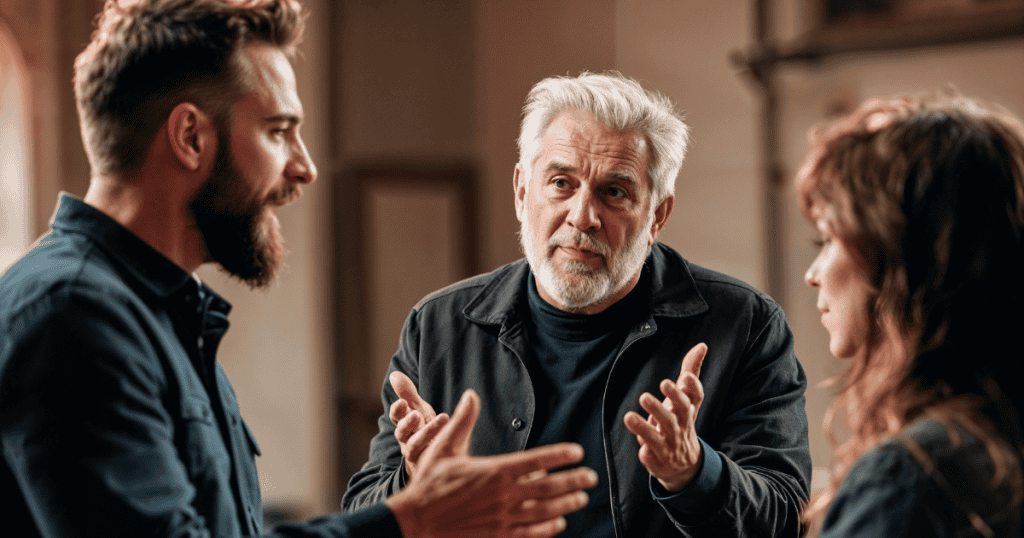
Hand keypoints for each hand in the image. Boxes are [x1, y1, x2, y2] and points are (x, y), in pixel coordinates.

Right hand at [387, 389, 598, 537]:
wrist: (415, 523)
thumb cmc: (429, 484)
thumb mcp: (444, 448)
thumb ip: (462, 422)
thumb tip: (470, 395)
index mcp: (494, 470)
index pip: (537, 460)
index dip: (561, 455)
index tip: (577, 452)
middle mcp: (503, 495)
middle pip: (549, 487)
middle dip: (574, 481)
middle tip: (591, 477)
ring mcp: (503, 519)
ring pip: (545, 511)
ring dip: (567, 504)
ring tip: (581, 499)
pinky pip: (531, 534)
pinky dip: (548, 528)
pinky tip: (557, 523)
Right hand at [388, 371, 447, 477]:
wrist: (433, 461)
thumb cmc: (422, 430)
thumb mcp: (417, 410)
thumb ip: (407, 394)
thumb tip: (394, 374)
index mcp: (404, 423)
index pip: (396, 416)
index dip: (397, 410)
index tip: (402, 402)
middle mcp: (407, 439)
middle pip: (401, 431)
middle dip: (406, 422)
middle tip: (415, 413)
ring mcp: (416, 452)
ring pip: (415, 444)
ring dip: (427, 432)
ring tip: (443, 418)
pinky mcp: (428, 463)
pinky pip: (430, 456)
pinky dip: (440, 445)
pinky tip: (451, 433)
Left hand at [623, 342, 707, 491]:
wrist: (685, 464)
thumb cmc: (681, 422)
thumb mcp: (687, 399)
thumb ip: (691, 371)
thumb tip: (702, 345)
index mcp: (687, 412)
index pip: (694, 400)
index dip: (692, 389)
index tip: (685, 378)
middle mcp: (679, 428)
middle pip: (674, 418)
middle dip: (661, 408)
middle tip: (644, 396)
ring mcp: (669, 446)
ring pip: (658, 438)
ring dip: (644, 428)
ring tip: (628, 416)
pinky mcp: (658, 461)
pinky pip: (651, 457)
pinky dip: (646, 454)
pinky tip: (641, 449)